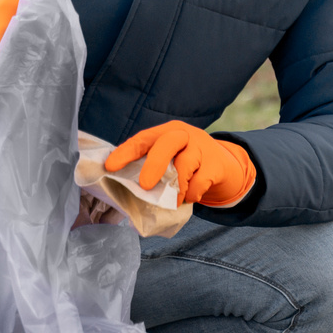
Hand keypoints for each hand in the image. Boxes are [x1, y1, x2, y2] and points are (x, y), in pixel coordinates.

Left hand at [104, 120, 256, 207]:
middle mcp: (184, 135)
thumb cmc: (186, 163)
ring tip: (172, 200)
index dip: (125, 152)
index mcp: (166, 131)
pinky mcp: (216, 164)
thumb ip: (150, 166)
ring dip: (176, 187)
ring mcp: (202, 148)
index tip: (109, 166)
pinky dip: (192, 193)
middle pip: (167, 143)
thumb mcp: (169, 157)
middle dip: (154, 164)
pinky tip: (190, 197)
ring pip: (186, 164)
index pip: (143, 139)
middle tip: (145, 186)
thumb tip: (123, 190)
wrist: (223, 165)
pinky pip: (200, 181)